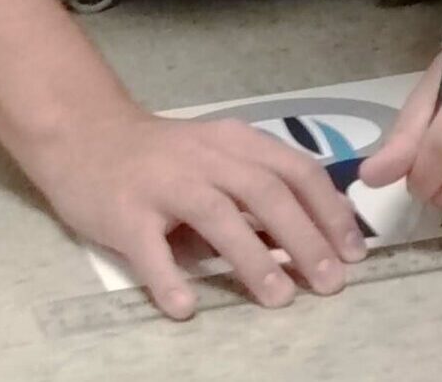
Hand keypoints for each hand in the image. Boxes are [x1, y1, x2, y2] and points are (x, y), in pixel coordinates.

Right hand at [43, 110, 369, 319]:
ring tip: (280, 298)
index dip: (329, 209)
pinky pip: (149, 249)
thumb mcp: (217, 157)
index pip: (295, 169)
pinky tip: (187, 307)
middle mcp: (205, 157)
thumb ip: (257, 190)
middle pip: (265, 192)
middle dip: (305, 237)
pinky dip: (169, 279)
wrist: (87, 134)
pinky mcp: (125, 213)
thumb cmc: (162, 156)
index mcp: (235, 141)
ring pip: (217, 215)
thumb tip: (311, 240)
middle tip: (330, 282)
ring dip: (253, 257)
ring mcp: (164, 183)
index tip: (354, 249)